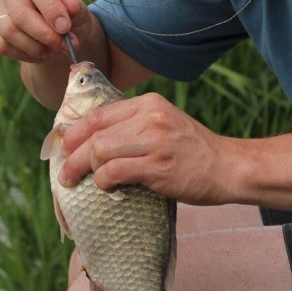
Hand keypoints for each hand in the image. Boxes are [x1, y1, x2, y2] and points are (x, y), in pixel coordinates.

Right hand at [0, 0, 91, 62]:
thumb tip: (71, 4)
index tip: (65, 28)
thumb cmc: (69, 17)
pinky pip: (2, 45)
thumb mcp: (79, 12)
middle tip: (64, 46)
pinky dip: (24, 55)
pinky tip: (40, 54)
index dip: (50, 8)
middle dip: (44, 35)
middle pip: (19, 13)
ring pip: (9, 31)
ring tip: (54, 50)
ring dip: (35, 47)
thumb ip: (76, 9)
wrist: (57, 33)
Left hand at [59, 92, 232, 205]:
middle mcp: (150, 117)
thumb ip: (134, 126)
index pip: (99, 114)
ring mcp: (155, 141)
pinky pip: (114, 172)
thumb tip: (93, 139)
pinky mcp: (158, 166)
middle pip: (95, 133)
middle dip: (72, 154)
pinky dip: (102, 181)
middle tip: (64, 172)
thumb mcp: (164, 124)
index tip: (64, 146)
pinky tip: (105, 187)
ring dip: (81, 169)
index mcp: (149, 103)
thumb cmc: (193, 151)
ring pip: (99, 151)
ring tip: (75, 182)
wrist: (227, 167)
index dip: (74, 131)